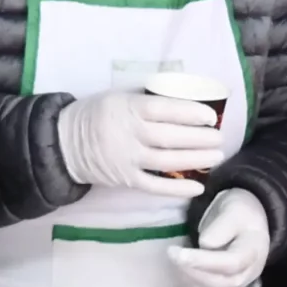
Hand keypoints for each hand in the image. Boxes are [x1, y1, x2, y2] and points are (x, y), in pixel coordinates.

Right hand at [56, 90, 219, 198]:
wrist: (66, 142)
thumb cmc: (98, 114)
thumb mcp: (119, 97)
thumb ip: (147, 101)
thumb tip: (185, 101)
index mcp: (128, 109)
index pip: (165, 110)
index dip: (191, 112)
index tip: (211, 116)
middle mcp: (129, 134)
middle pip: (171, 137)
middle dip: (200, 138)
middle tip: (220, 138)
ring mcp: (128, 160)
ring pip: (168, 161)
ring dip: (196, 160)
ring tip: (216, 156)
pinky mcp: (126, 180)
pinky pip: (155, 186)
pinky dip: (177, 189)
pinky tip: (198, 187)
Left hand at [168, 189, 269, 286]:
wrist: (250, 222)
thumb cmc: (240, 213)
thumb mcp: (234, 210)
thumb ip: (222, 227)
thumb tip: (204, 245)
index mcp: (253, 250)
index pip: (231, 263)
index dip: (204, 261)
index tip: (179, 253)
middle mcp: (249, 272)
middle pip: (222, 282)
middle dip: (193, 271)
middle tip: (172, 254)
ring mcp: (239, 282)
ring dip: (190, 279)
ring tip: (174, 260)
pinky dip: (191, 285)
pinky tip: (181, 269)